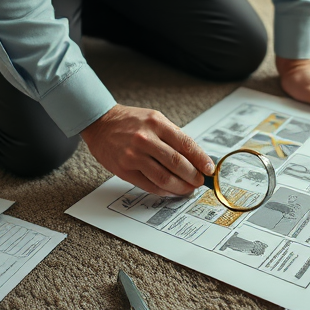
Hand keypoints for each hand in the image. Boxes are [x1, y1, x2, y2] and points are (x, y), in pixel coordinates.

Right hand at [81, 104, 214, 196]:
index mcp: (156, 123)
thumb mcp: (154, 119)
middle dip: (193, 176)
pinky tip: (171, 190)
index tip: (209, 169)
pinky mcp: (124, 170)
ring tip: (188, 189)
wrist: (100, 123)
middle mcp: (145, 139)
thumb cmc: (130, 121)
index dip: (201, 159)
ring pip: (164, 178)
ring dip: (180, 187)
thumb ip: (173, 136)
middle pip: (177, 163)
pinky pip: (149, 185)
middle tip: (199, 182)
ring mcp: (133, 155)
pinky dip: (164, 191)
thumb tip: (195, 158)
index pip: (186, 144)